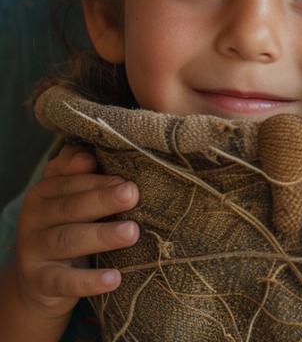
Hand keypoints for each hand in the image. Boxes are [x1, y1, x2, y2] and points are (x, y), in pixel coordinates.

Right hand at [12, 145, 140, 320]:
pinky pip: (64, 281)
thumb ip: (77, 171)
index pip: (71, 183)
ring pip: (68, 240)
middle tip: (132, 195)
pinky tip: (114, 279)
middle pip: (70, 208)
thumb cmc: (68, 225)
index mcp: (43, 193)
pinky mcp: (40, 281)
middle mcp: (33, 219)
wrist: (39, 278)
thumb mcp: (70, 197)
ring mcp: (34, 251)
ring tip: (132, 233)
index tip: (128, 181)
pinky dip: (88, 281)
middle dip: (102, 200)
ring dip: (102, 236)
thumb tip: (87, 156)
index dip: (99, 181)